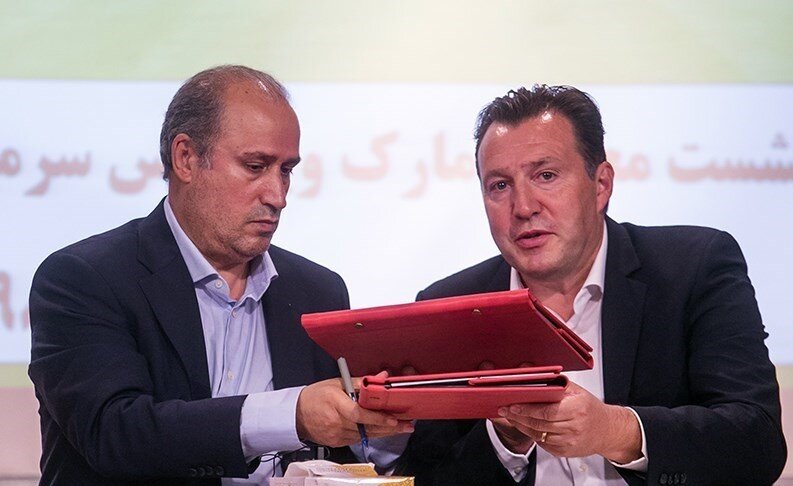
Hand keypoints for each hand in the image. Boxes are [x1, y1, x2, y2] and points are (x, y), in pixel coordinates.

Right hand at [295, 376, 413, 447]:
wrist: (296, 414)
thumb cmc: (316, 396)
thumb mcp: (337, 383)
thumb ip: (361, 382)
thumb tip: (382, 377)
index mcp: (335, 403)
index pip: (358, 414)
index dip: (377, 418)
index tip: (393, 418)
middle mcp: (336, 421)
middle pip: (366, 427)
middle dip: (388, 427)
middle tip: (406, 425)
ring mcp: (336, 434)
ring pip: (365, 435)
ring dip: (383, 432)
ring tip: (400, 428)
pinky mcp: (337, 442)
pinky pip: (358, 439)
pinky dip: (371, 434)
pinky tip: (382, 431)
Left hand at [497, 382, 641, 462]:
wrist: (607, 430)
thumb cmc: (589, 407)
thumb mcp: (576, 390)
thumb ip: (555, 382)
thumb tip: (531, 371)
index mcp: (577, 408)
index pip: (546, 411)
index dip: (527, 409)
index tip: (512, 405)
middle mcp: (574, 426)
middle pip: (539, 423)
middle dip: (519, 417)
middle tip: (505, 410)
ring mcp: (569, 441)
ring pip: (538, 435)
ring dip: (522, 426)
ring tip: (511, 417)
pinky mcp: (565, 452)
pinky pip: (543, 444)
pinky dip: (532, 435)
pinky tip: (525, 426)